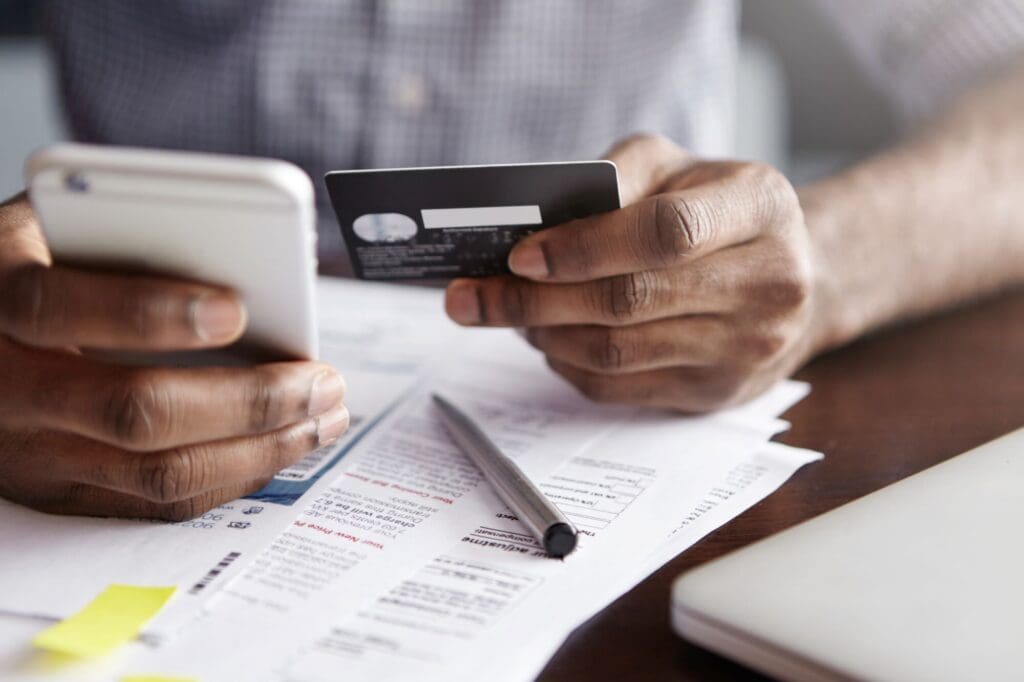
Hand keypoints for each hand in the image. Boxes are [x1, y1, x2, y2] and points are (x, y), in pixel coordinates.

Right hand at [0, 193, 348, 519]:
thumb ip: (126, 230)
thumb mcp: (55, 228)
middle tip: (321, 382)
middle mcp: (6, 388)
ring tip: (322, 417)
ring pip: (157, 474)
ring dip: (258, 450)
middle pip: (133, 414)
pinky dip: (231, 476)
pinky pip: (156, 504)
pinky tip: (281, 445)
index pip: (59, 309)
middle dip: (247, 402)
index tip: (235, 309)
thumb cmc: (36, 268)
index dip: (147, 311)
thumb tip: (251, 251)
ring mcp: (31, 453)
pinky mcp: (61, 493)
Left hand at [444, 134, 820, 411]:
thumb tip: (538, 220)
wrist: (794, 277)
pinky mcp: (718, 393)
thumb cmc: (718, 212)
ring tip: (507, 313)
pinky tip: (547, 339)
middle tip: (472, 297)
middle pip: (630, 301)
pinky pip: (621, 388)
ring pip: (617, 352)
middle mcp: (768, 282)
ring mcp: (748, 347)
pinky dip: (567, 365)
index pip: (665, 234)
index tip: (520, 255)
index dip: (585, 247)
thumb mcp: (681, 167)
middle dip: (535, 300)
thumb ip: (619, 175)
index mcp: (760, 207)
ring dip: (544, 334)